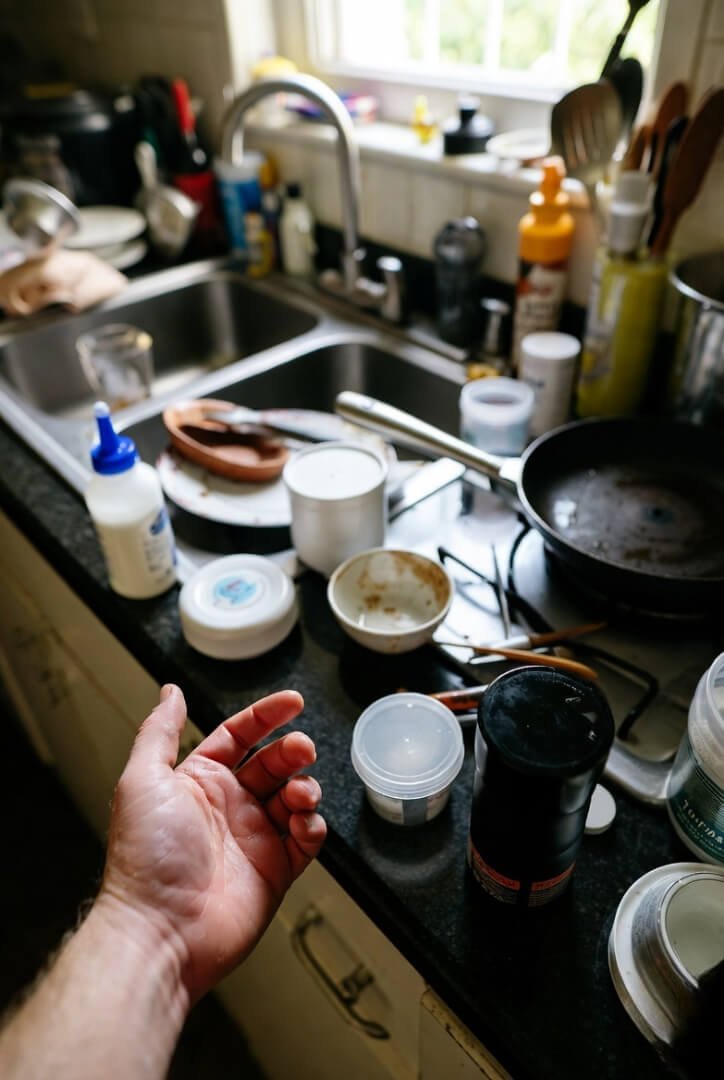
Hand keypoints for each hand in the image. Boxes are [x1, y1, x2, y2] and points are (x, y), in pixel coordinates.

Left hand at [99, 685, 325, 1001]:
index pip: (239, 736)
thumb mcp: (143, 780)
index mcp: (198, 782)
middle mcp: (228, 807)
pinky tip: (303, 823)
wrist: (161, 930)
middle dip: (292, 750)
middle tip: (302, 748)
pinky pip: (306, 838)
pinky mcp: (276, 871)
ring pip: (295, 796)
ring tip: (300, 794)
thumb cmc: (146, 859)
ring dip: (305, 787)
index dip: (267, 716)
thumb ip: (160, 731)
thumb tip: (169, 691)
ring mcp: (254, 838)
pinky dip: (312, 826)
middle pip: (273, 763)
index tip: (293, 702)